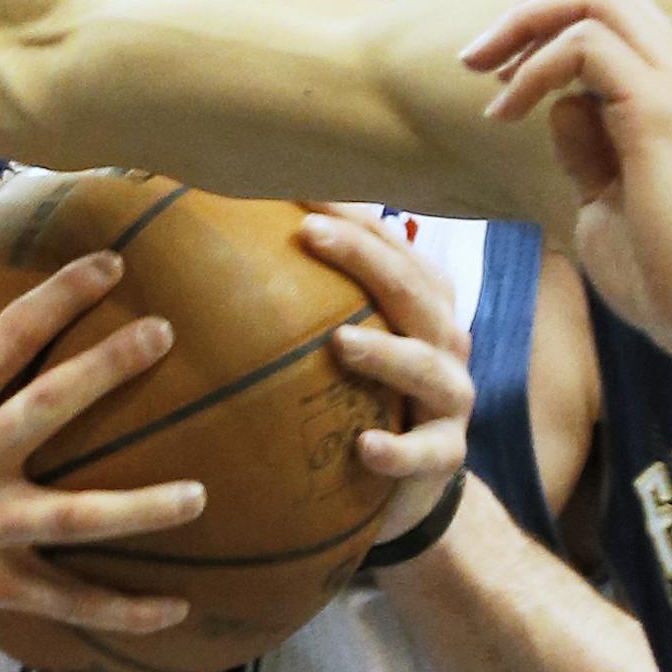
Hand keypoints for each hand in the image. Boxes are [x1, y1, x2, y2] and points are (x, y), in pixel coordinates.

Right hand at [0, 233, 204, 632]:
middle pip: (50, 407)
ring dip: (141, 510)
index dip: (64, 293)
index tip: (115, 264)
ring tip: (200, 495)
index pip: (11, 333)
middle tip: (164, 333)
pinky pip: (64, 601)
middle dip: (110, 367)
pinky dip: (121, 613)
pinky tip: (177, 609)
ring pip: (75, 519)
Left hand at [297, 207, 472, 537]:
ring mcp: (449, 399)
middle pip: (413, 291)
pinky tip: (364, 446)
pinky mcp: (444, 456)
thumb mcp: (341, 340)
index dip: (352, 215)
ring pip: (427, 367)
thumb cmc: (360, 394)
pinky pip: (425, 454)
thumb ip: (304, 296)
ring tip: (341, 341)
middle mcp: (442, 342)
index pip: (392, 245)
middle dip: (364, 258)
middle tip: (310, 234)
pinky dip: (397, 450)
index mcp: (420, 302)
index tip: (297, 189)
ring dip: (386, 352)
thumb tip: (222, 238)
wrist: (406, 482)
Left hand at [461, 0, 671, 378]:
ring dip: (523, 30)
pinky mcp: (660, 110)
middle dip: (528, 11)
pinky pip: (585, 48)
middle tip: (473, 60)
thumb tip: (561, 106)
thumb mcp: (610, 196)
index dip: (549, 28)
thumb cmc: (667, 272)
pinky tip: (506, 113)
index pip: (616, 14)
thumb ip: (590, 145)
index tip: (499, 75)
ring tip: (483, 81)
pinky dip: (535, 70)